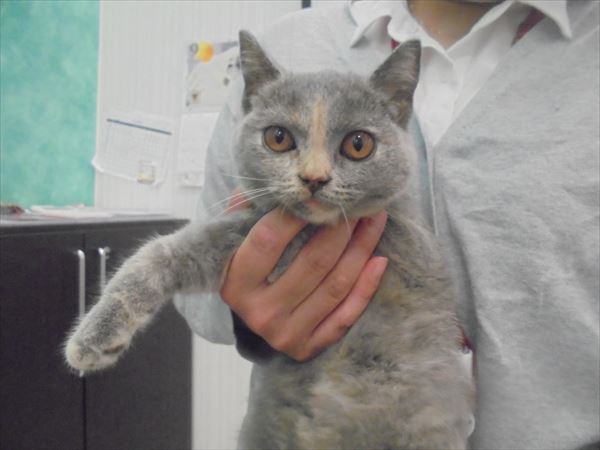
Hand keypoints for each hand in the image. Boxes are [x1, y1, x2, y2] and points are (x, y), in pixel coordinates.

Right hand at [221, 207, 387, 361]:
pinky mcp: (308, 347)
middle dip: (341, 227)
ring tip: (375, 220)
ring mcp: (286, 334)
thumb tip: (272, 184)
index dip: (297, 214)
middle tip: (359, 203)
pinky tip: (379, 260)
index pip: (269, 240)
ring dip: (361, 248)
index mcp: (235, 284)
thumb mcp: (233, 242)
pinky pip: (346, 315)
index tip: (320, 193)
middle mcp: (260, 313)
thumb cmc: (246, 270)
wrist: (250, 319)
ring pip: (335, 286)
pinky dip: (366, 286)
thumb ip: (245, 212)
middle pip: (312, 262)